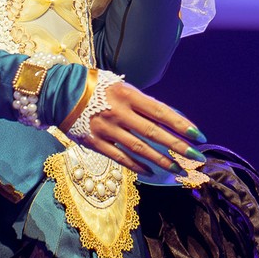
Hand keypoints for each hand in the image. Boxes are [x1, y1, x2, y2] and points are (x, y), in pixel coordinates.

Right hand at [75, 78, 206, 175]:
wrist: (59, 91)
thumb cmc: (95, 86)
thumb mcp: (119, 86)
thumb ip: (139, 102)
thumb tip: (165, 118)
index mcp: (128, 95)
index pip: (162, 112)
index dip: (182, 124)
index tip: (198, 135)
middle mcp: (119, 113)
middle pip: (154, 133)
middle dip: (178, 147)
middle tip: (197, 157)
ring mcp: (107, 129)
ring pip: (140, 148)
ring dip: (162, 161)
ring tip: (178, 170)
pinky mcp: (95, 142)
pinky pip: (120, 157)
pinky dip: (136, 165)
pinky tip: (150, 171)